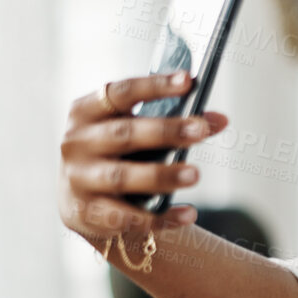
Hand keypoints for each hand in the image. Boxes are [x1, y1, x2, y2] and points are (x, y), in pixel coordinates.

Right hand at [58, 71, 226, 246]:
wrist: (79, 199)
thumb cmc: (117, 153)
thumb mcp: (137, 131)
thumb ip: (176, 122)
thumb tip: (220, 120)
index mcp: (87, 111)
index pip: (121, 92)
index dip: (154, 85)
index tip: (188, 80)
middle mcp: (76, 142)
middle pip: (124, 134)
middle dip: (165, 131)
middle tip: (201, 131)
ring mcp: (78, 178)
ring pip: (122, 176)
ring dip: (161, 175)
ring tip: (195, 174)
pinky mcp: (86, 212)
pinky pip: (126, 216)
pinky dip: (160, 217)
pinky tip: (189, 214)